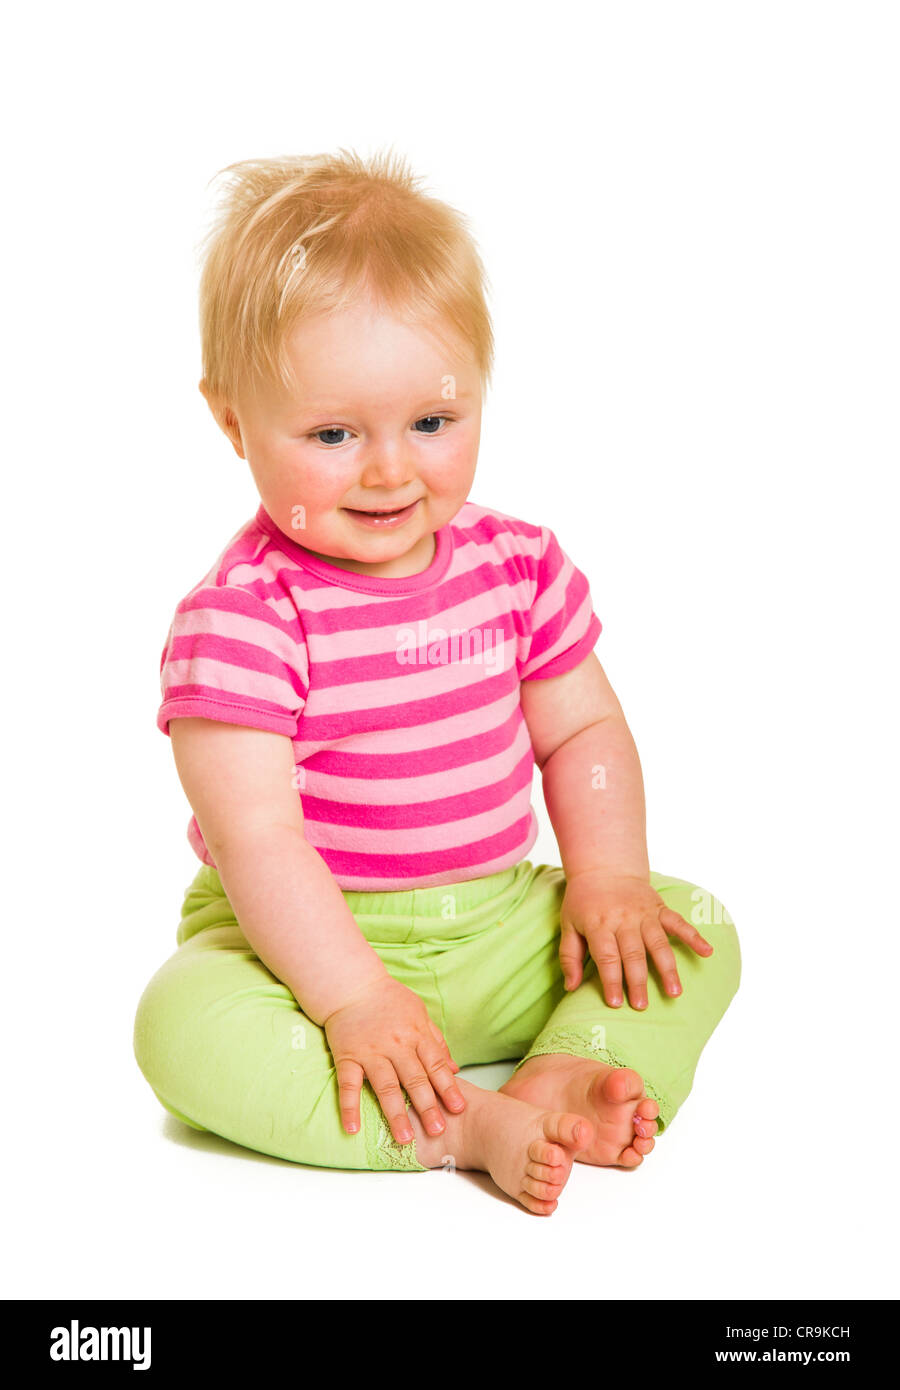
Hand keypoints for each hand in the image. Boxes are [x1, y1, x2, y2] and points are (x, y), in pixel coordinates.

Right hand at [323, 974, 464, 1144]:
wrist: (352, 984)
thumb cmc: (389, 1000)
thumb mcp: (419, 1014)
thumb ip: (436, 1042)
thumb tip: (455, 1069)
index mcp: (415, 1035)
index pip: (435, 1066)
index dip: (448, 1088)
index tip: (459, 1109)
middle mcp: (395, 1045)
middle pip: (414, 1079)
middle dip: (428, 1106)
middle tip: (438, 1130)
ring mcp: (370, 1052)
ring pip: (385, 1086)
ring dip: (395, 1113)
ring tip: (405, 1138)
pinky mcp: (347, 1056)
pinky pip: (348, 1084)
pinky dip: (350, 1107)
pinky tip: (353, 1128)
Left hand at [559, 870, 713, 1008]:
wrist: (604, 867)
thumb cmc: (583, 901)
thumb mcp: (568, 924)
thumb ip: (569, 956)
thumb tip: (571, 987)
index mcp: (599, 924)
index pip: (607, 957)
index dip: (611, 981)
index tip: (616, 1004)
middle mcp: (623, 920)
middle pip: (633, 954)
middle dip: (638, 982)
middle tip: (641, 1006)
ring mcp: (644, 914)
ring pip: (658, 944)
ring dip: (667, 968)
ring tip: (674, 992)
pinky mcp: (659, 909)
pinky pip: (679, 922)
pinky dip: (694, 936)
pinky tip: (707, 952)